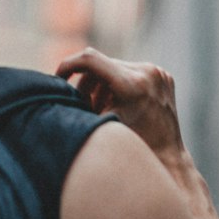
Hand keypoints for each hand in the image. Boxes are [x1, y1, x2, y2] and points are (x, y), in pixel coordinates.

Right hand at [55, 46, 184, 162]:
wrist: (167, 160)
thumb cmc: (130, 150)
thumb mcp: (98, 126)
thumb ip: (79, 105)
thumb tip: (51, 89)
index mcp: (132, 85)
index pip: (89, 59)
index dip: (68, 65)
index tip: (58, 78)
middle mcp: (147, 73)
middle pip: (101, 64)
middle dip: (86, 83)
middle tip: (83, 105)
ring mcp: (158, 73)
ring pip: (114, 67)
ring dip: (102, 84)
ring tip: (102, 108)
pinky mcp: (163, 75)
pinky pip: (130, 71)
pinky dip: (118, 84)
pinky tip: (119, 105)